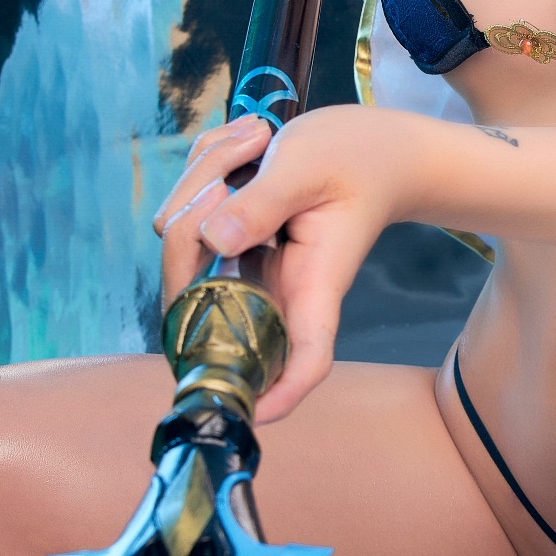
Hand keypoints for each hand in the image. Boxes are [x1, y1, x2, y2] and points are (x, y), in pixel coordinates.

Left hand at [154, 105, 408, 423]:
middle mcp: (275, 287)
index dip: (278, 395)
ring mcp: (247, 268)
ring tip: (253, 143)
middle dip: (190, 229)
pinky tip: (241, 146)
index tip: (248, 413)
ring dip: (200, 182)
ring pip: (184, 248)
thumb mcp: (311, 167)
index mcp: (312, 284)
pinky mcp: (228, 244)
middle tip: (233, 164)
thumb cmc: (358, 158)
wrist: (371, 146)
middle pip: (202, 297)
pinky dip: (201, 174)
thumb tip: (213, 240)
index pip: (304, 358)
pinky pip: (186, 217)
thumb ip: (263, 202)